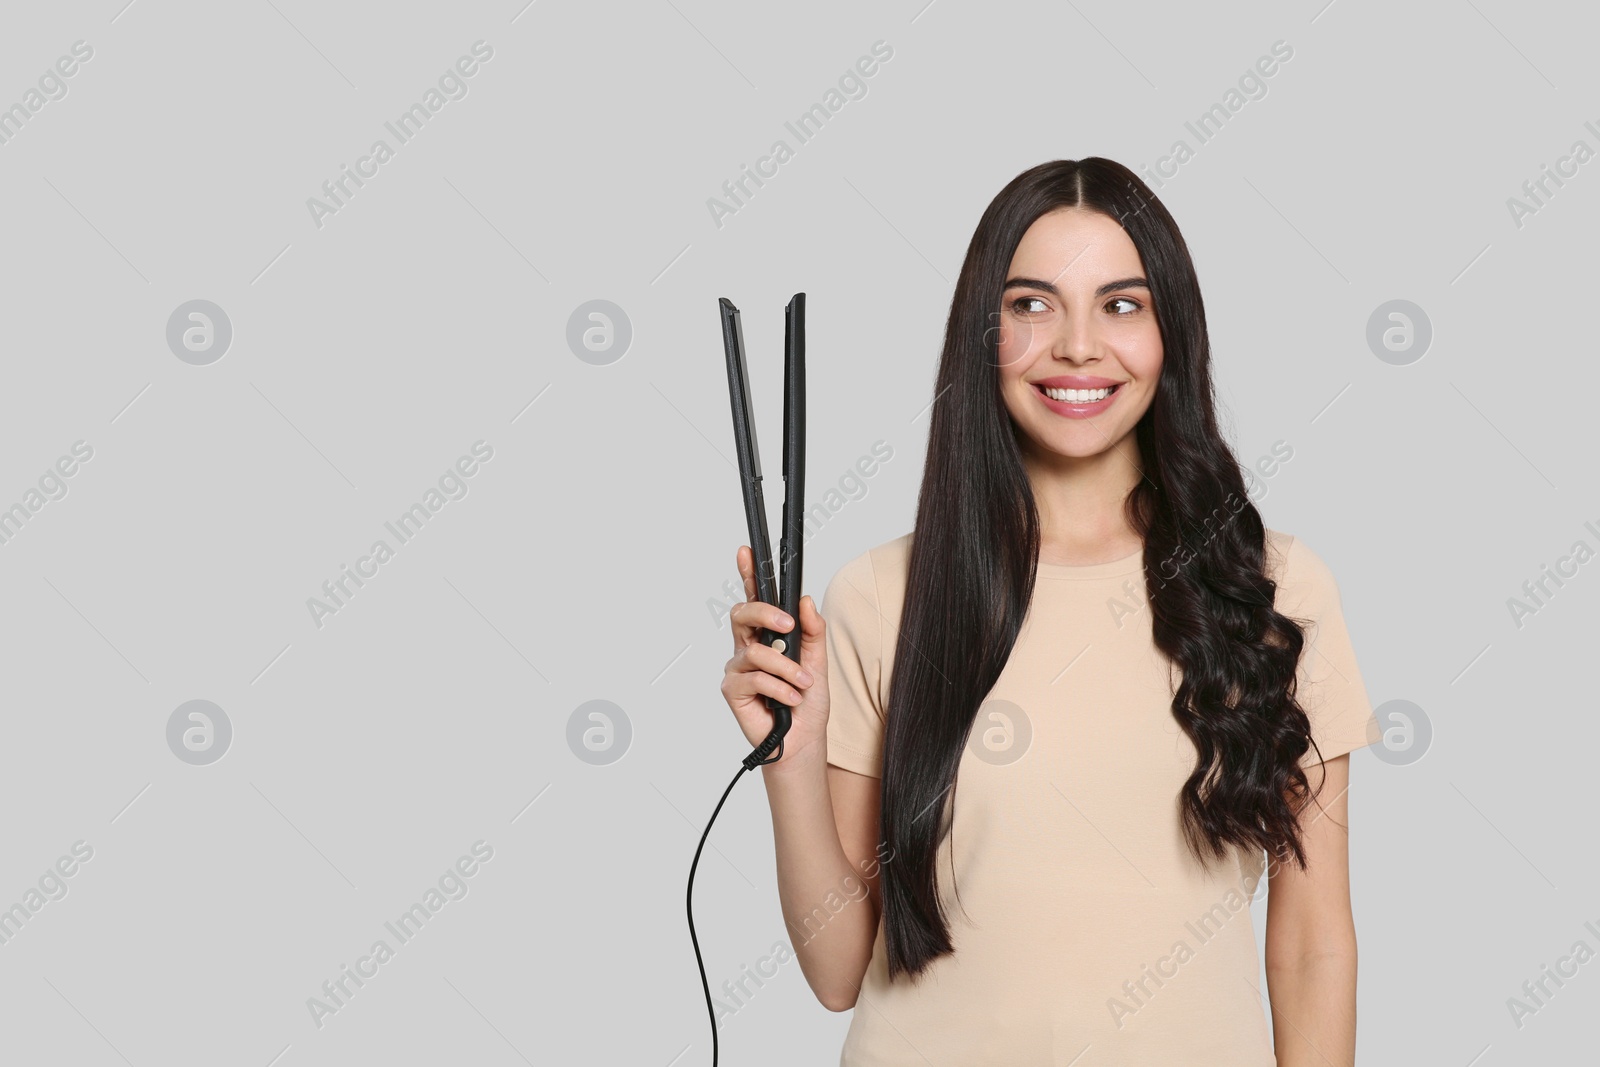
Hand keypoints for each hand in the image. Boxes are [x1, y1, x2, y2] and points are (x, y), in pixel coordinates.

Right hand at [720, 545, 829, 767]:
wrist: (803, 739)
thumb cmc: (807, 701)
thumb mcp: (818, 660)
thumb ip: (812, 629)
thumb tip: (804, 601)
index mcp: (767, 635)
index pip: (755, 599)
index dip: (748, 574)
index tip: (747, 552)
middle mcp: (748, 647)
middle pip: (742, 614)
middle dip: (765, 613)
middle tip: (787, 626)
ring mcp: (739, 668)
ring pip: (756, 652)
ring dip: (786, 668)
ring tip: (803, 683)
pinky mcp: (733, 690)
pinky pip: (754, 678)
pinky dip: (778, 688)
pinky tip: (790, 699)